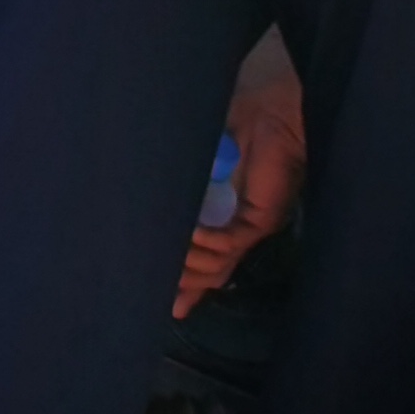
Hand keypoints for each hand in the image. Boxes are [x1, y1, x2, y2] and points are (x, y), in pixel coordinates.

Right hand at [174, 58, 306, 318]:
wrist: (270, 107)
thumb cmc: (233, 124)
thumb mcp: (196, 160)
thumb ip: (177, 187)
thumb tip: (144, 207)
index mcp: (226, 218)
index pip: (207, 263)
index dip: (187, 286)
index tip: (168, 306)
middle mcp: (240, 229)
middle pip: (212, 274)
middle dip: (182, 281)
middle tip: (153, 280)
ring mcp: (251, 227)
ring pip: (218, 266)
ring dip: (189, 262)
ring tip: (166, 247)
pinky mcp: (260, 218)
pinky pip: (228, 244)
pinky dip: (205, 242)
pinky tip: (189, 233)